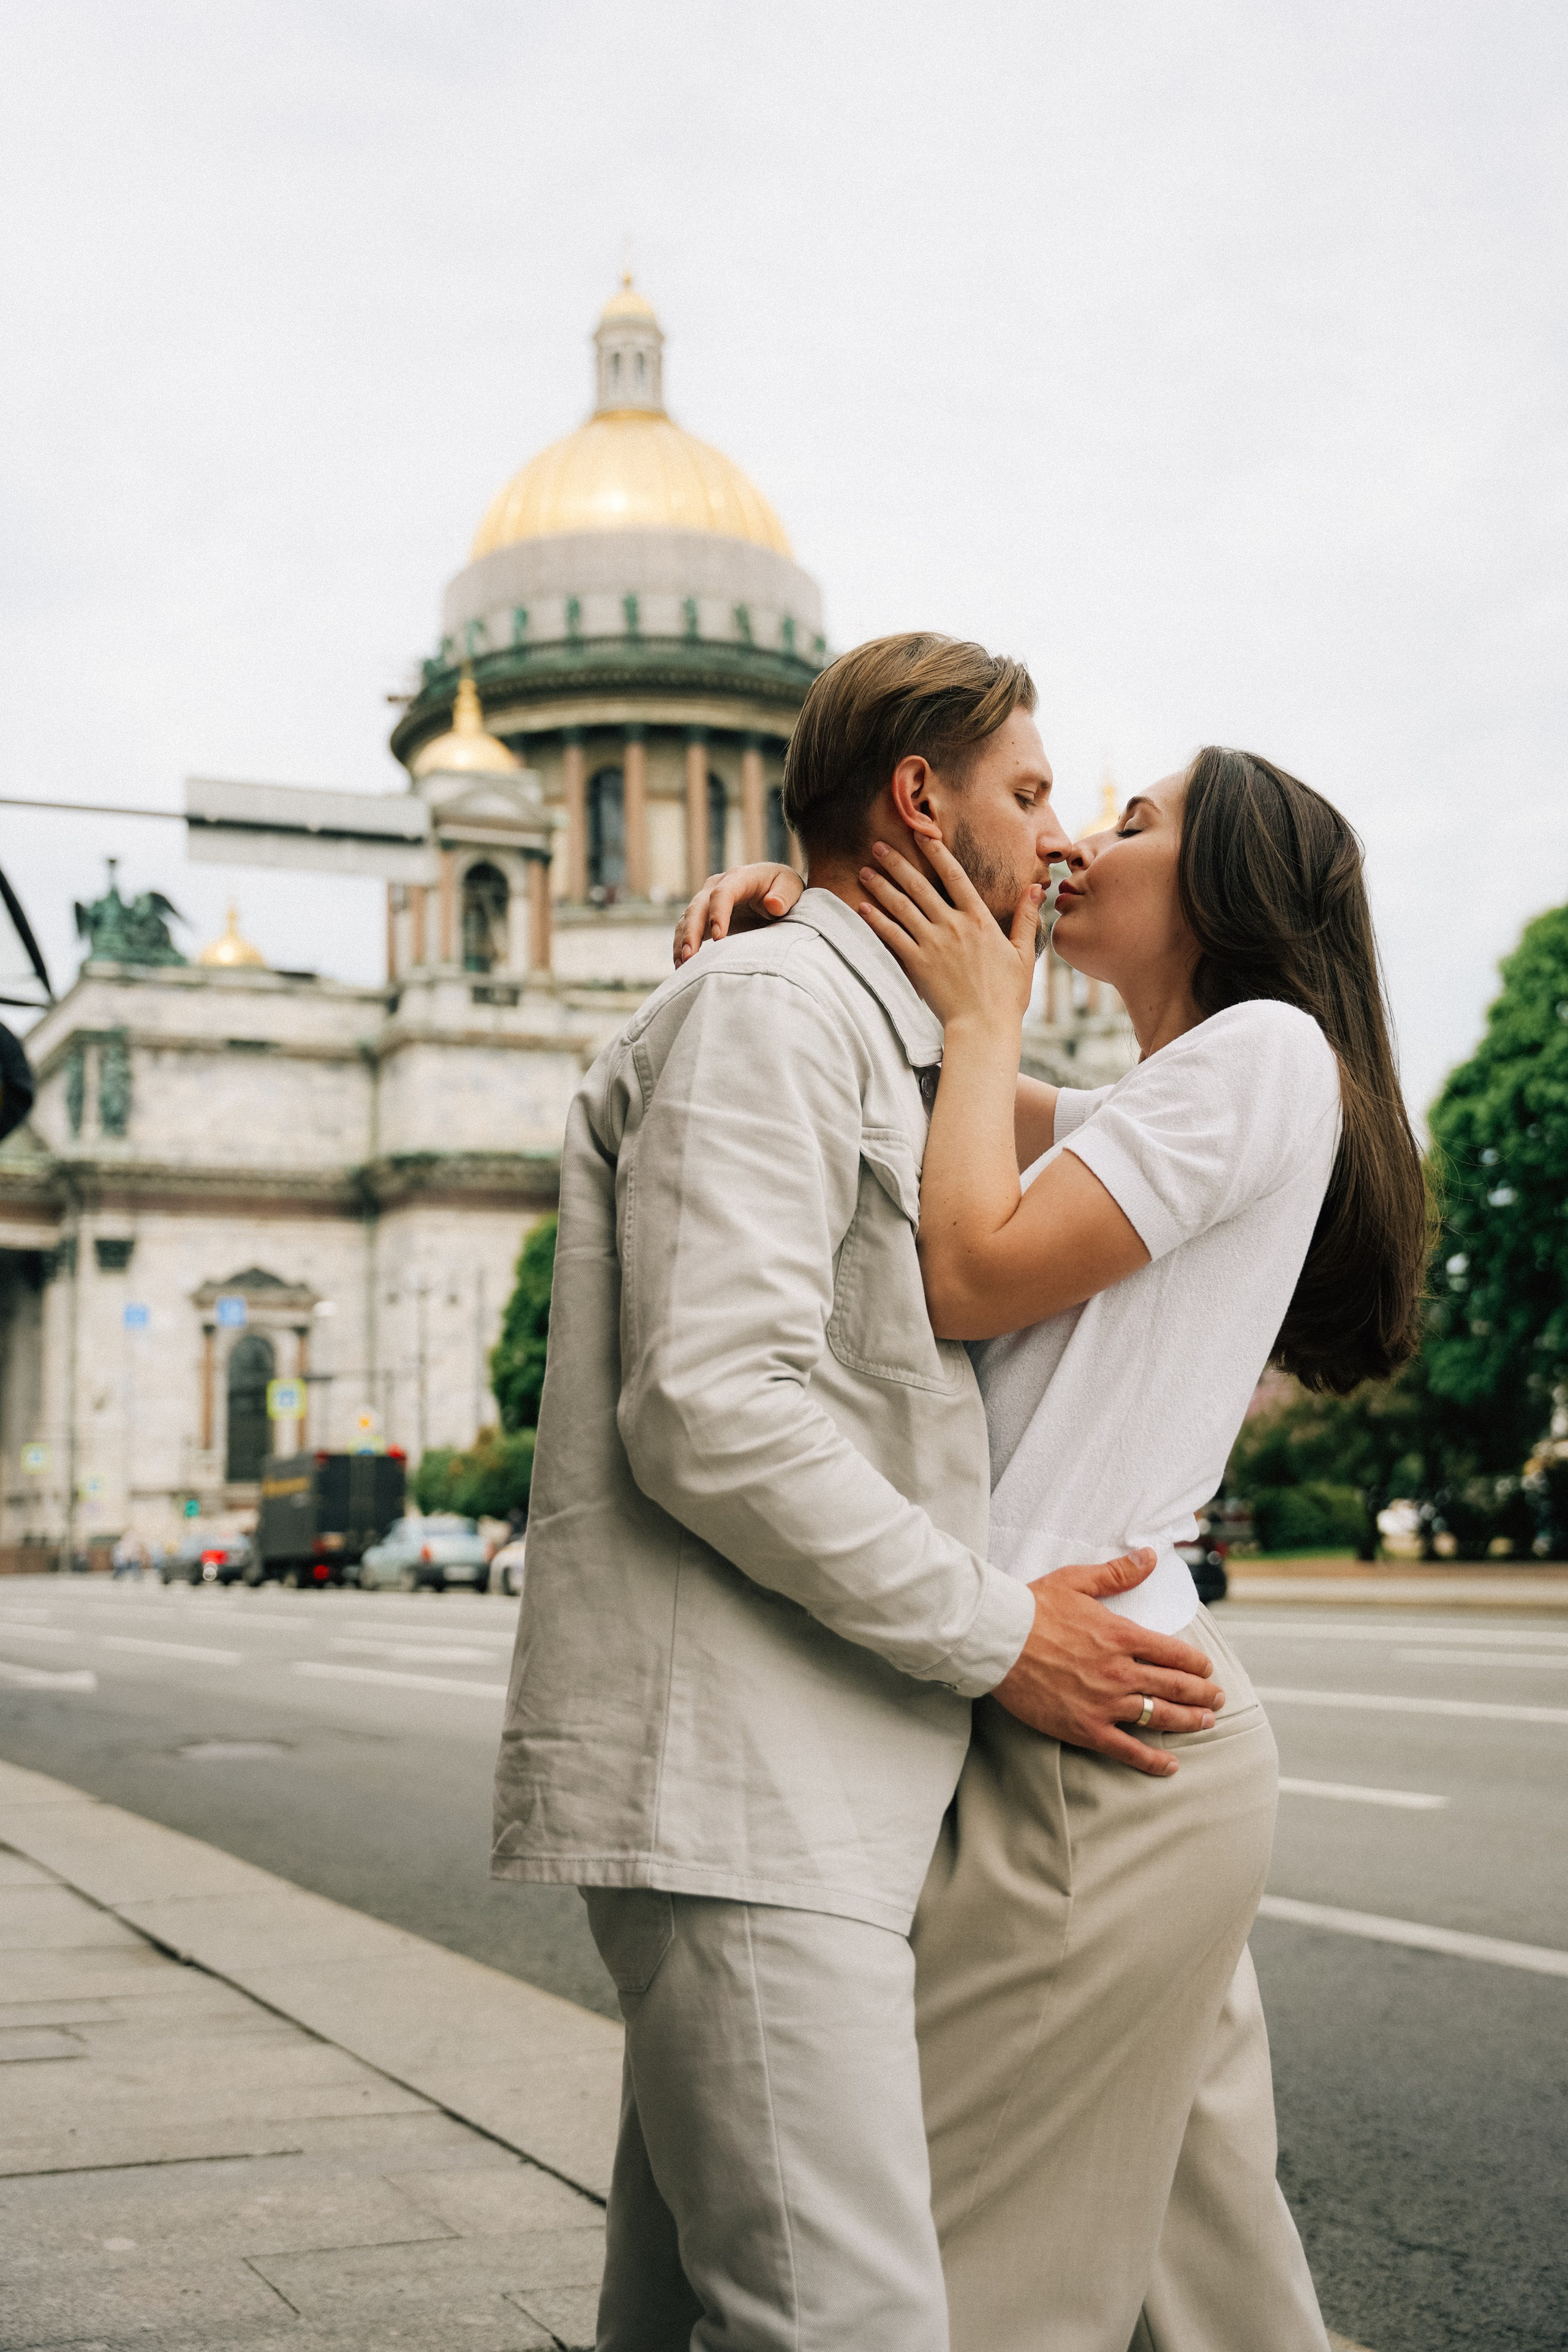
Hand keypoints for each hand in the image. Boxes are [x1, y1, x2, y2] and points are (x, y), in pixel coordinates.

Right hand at [673, 862, 803, 964]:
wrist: (775, 891)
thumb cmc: (783, 889)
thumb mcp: (791, 888)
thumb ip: (784, 896)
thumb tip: (773, 904)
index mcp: (739, 877)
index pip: (723, 893)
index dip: (718, 913)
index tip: (720, 938)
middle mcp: (717, 886)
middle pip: (698, 907)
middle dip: (692, 932)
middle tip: (690, 957)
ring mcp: (707, 901)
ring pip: (687, 920)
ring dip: (682, 943)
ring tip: (682, 967)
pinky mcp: (703, 917)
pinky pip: (686, 931)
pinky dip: (681, 948)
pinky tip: (681, 967)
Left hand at [855, 837, 1040, 1030]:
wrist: (984, 1025)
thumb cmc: (1006, 994)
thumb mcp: (1022, 952)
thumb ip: (1025, 917)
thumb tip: (1035, 888)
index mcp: (979, 919)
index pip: (955, 875)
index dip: (936, 852)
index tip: (921, 833)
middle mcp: (953, 925)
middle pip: (920, 886)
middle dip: (898, 863)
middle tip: (879, 845)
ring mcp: (933, 943)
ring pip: (901, 907)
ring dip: (881, 886)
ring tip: (865, 870)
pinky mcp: (917, 963)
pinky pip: (892, 936)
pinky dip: (876, 920)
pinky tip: (862, 906)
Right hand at [990, 1551, 1224, 1777]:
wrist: (996, 1639)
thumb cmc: (1033, 1607)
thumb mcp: (1077, 1580)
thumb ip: (1118, 1573)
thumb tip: (1151, 1555)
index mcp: (1121, 1635)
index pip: (1174, 1652)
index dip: (1196, 1663)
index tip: (1207, 1669)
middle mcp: (1119, 1670)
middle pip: (1174, 1685)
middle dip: (1202, 1693)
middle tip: (1218, 1699)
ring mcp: (1104, 1702)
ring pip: (1158, 1716)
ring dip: (1188, 1721)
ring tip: (1206, 1723)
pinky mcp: (1085, 1728)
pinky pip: (1127, 1749)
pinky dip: (1152, 1760)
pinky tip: (1170, 1766)